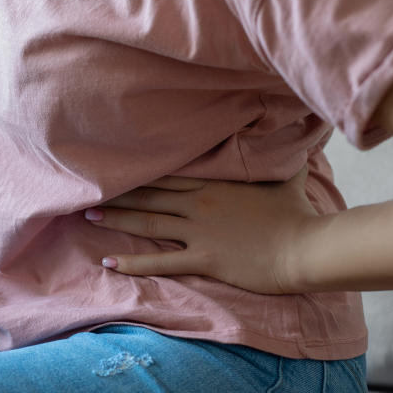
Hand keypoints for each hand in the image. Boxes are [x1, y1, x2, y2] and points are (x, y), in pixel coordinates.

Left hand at [84, 164, 318, 293]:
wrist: (304, 248)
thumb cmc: (297, 212)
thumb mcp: (288, 173)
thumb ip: (278, 153)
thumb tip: (295, 130)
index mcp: (215, 181)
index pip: (168, 172)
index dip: (140, 169)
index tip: (115, 164)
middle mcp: (200, 203)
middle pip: (150, 194)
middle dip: (118, 192)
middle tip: (88, 189)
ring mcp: (199, 232)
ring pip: (148, 222)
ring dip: (117, 219)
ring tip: (89, 216)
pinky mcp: (204, 259)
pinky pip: (161, 261)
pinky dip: (133, 262)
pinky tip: (109, 262)